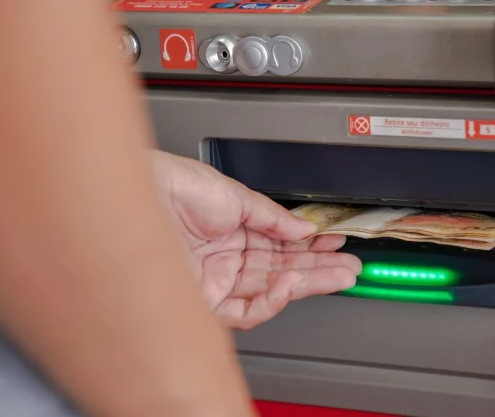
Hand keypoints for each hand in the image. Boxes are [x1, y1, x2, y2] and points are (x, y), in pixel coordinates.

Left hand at [151, 151, 360, 328]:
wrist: (146, 191)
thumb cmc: (176, 186)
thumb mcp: (237, 195)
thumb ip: (273, 217)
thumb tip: (304, 228)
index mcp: (235, 232)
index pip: (282, 248)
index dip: (313, 247)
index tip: (337, 243)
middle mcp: (226, 259)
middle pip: (282, 271)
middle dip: (320, 270)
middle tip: (348, 268)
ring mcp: (216, 280)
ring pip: (270, 291)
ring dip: (306, 284)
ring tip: (335, 275)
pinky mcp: (203, 300)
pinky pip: (245, 309)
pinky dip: (273, 299)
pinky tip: (292, 283)